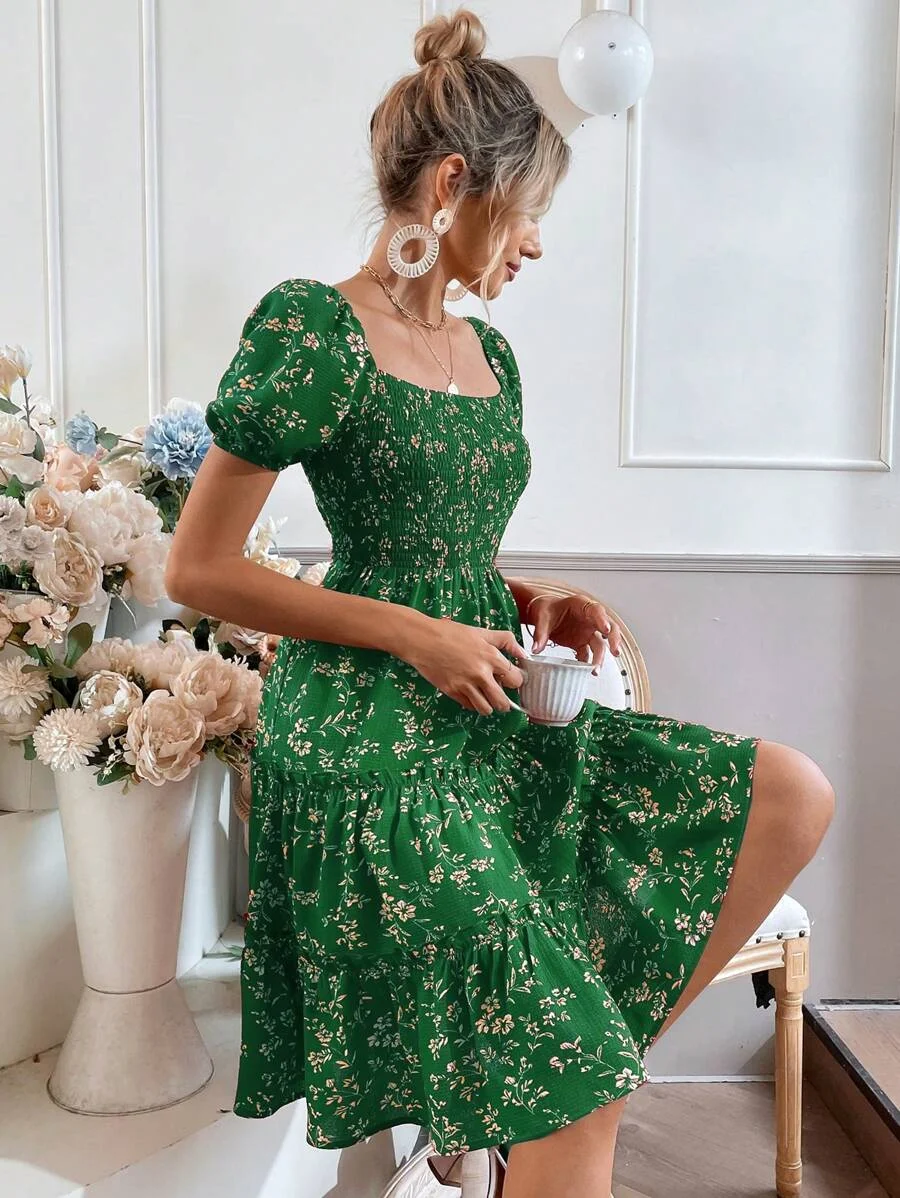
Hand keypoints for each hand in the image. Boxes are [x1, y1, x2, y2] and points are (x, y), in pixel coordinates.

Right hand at [399, 615, 528, 714]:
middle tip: (501, 695)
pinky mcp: (452, 692)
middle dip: (505, 702)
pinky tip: (471, 694)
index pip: (516, 680)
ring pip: (486, 709)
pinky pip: (469, 706)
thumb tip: (523, 653)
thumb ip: (505, 641)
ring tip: (486, 698)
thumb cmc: (450, 633)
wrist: (422, 640)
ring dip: (488, 706)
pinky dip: (472, 704)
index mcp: (491, 657)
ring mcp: (466, 685)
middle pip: (503, 702)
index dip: (516, 681)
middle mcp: (481, 674)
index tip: (512, 680)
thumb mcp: (481, 632)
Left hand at [526, 593, 620, 672]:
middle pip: (609, 627)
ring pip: (601, 644)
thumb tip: (536, 648)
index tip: (606, 630)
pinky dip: (588, 663)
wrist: (542, 613)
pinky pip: (589, 654)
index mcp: (581, 605)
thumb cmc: (546, 608)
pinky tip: (586, 672)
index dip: (602, 620)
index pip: (596, 610)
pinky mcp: (582, 643)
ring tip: (596, 670)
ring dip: (601, 657)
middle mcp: (589, 619)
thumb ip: (540, 632)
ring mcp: (587, 632)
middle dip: (614, 640)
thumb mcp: (541, 617)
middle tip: (615, 651)